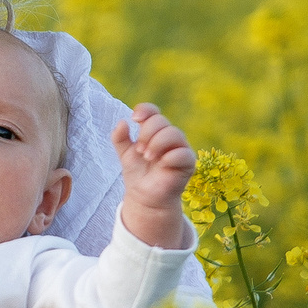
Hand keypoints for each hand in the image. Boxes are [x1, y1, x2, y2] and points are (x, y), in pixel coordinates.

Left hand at [112, 102, 195, 247]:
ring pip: (173, 133)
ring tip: (148, 157)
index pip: (153, 112)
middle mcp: (169, 136)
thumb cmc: (138, 173)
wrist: (145, 196)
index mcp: (155, 131)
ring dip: (157, 143)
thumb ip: (119, 138)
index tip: (134, 119)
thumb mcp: (124, 154)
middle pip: (161, 121)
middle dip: (146, 134)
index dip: (145, 110)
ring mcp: (180, 148)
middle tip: (140, 151)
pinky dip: (170, 156)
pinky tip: (161, 163)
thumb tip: (122, 122)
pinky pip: (184, 152)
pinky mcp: (188, 163)